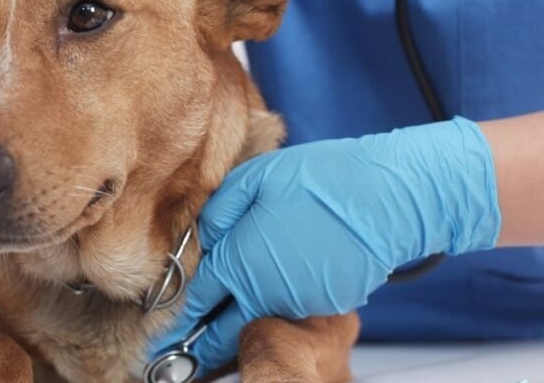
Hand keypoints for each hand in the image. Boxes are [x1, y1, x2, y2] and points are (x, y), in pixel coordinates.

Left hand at [157, 117, 500, 372]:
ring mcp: (298, 305)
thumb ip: (217, 213)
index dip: (175, 326)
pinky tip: (273, 299)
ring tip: (218, 336)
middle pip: (223, 335)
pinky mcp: (326, 306)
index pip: (197, 305)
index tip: (158, 345)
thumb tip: (197, 238)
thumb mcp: (253, 181)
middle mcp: (265, 294)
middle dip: (198, 351)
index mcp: (239, 262)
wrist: (385, 197)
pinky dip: (276, 314)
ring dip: (239, 331)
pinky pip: (291, 314)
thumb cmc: (319, 181)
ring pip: (258, 325)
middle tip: (177, 361)